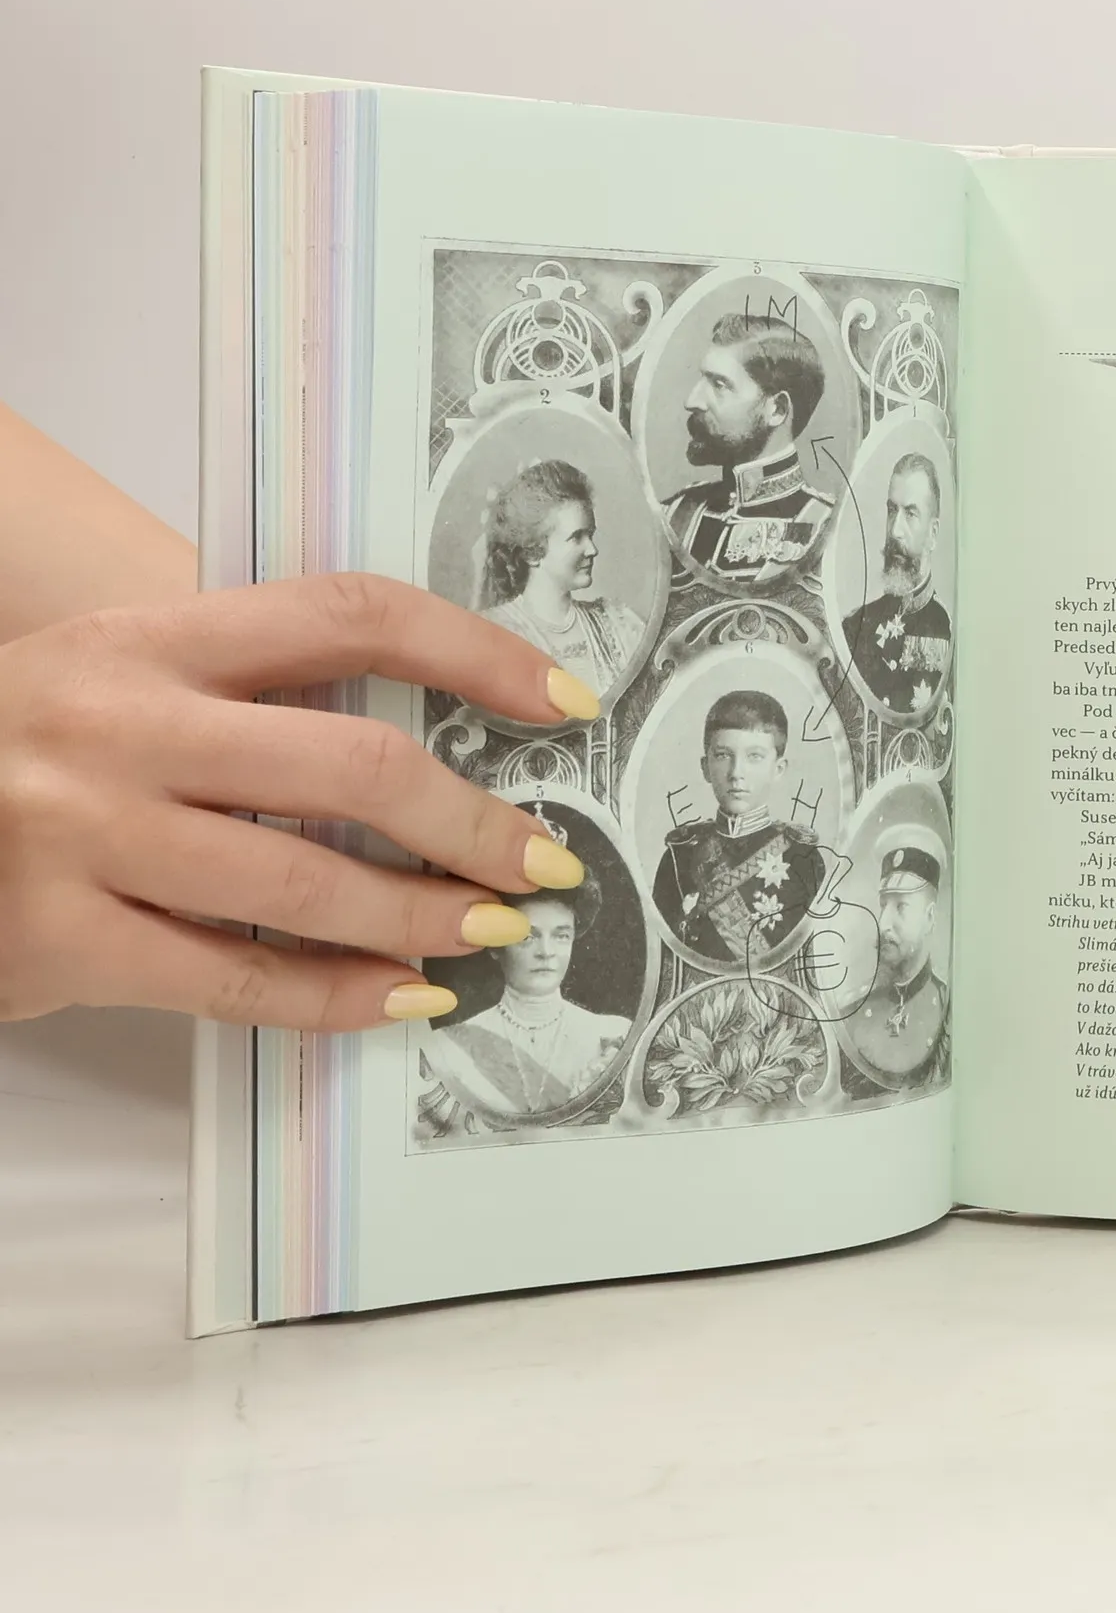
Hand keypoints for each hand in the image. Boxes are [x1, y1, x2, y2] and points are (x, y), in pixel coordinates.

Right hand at [0, 574, 601, 1027]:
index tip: (563, 698)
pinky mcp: (58, 940)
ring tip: (493, 931)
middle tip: (542, 861)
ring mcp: (84, 834)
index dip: (476, 653)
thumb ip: (242, 692)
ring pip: (306, 886)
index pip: (351, 616)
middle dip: (473, 823)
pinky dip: (335, 997)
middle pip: (352, 766)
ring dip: (425, 916)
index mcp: (149, 638)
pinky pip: (234, 981)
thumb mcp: (115, 680)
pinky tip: (401, 994)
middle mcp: (120, 725)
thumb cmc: (18, 749)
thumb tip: (419, 739)